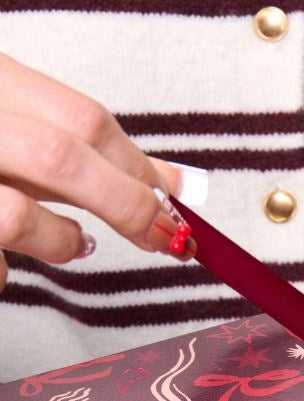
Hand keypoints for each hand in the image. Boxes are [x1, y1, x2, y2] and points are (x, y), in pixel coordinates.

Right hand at [0, 53, 194, 290]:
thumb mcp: (31, 134)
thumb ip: (96, 155)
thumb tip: (177, 182)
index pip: (84, 119)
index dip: (141, 166)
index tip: (177, 202)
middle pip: (63, 159)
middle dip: (126, 205)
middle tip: (161, 237)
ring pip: (19, 215)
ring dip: (63, 240)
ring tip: (77, 244)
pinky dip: (5, 269)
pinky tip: (6, 259)